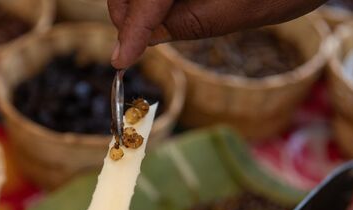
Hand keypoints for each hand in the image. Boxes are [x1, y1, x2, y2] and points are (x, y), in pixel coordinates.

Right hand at [108, 0, 326, 67]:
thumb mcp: (231, 13)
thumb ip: (182, 23)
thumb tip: (139, 43)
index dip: (131, 29)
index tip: (120, 60)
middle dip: (128, 14)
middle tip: (132, 47)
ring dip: (135, 8)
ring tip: (147, 30)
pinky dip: (148, 3)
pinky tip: (159, 13)